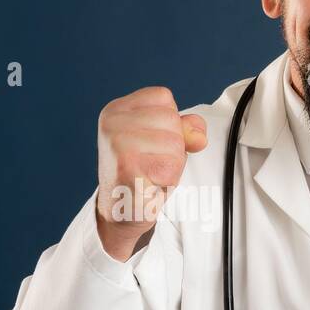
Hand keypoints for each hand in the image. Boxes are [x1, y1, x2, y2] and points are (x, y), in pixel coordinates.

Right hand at [95, 86, 207, 261]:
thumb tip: (198, 136)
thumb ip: (185, 127)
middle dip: (172, 147)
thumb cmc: (141, 172)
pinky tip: (149, 185)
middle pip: (172, 121)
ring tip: (151, 175)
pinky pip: (170, 168)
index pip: (164, 97)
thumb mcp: (163, 140)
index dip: (169, 123)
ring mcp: (117, 146)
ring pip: (174, 145)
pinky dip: (167, 181)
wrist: (120, 211)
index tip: (150, 144)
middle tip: (151, 164)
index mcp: (116, 109)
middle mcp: (112, 124)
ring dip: (171, 166)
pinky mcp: (127, 170)